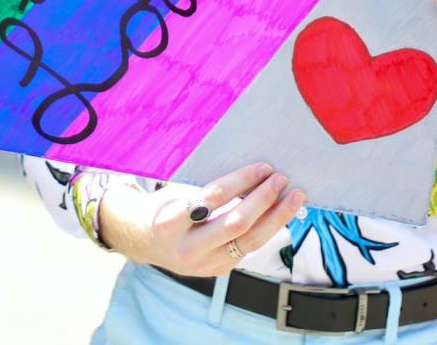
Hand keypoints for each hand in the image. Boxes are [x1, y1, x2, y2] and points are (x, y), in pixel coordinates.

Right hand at [101, 163, 304, 276]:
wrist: (143, 240)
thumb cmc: (163, 207)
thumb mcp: (176, 194)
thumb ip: (207, 192)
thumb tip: (252, 173)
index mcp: (171, 223)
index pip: (214, 199)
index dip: (241, 181)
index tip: (263, 166)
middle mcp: (188, 248)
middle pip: (236, 224)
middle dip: (264, 199)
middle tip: (281, 178)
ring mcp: (205, 264)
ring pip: (250, 242)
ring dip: (276, 217)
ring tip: (294, 197)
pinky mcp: (218, 270)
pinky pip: (249, 248)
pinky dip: (267, 228)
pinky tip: (281, 213)